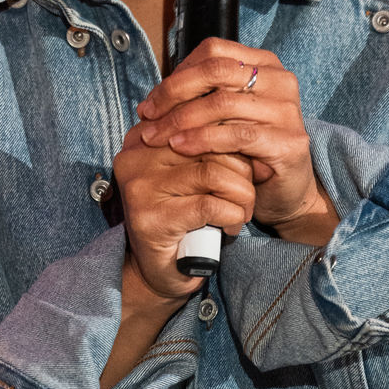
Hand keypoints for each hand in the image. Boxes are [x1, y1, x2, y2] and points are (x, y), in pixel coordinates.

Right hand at [111, 119, 257, 301]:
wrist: (162, 270)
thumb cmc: (185, 215)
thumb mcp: (195, 172)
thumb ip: (210, 145)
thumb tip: (252, 126)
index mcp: (144, 135)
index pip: (200, 118)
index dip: (233, 138)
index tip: (251, 161)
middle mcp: (136, 155)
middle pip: (210, 143)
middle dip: (243, 170)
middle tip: (248, 195)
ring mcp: (140, 186)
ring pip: (215, 174)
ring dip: (241, 196)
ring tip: (241, 212)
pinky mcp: (151, 217)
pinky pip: (210, 206)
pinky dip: (232, 216)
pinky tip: (230, 226)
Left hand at [136, 38, 338, 245]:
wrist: (285, 189)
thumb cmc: (249, 151)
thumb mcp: (223, 117)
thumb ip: (199, 99)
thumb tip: (152, 99)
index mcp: (265, 64)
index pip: (213, 51)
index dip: (177, 74)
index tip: (152, 101)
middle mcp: (281, 81)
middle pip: (216, 72)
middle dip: (174, 93)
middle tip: (148, 117)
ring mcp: (287, 110)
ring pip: (223, 103)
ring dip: (181, 120)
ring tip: (157, 136)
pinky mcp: (288, 142)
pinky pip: (237, 135)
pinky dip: (202, 140)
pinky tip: (180, 147)